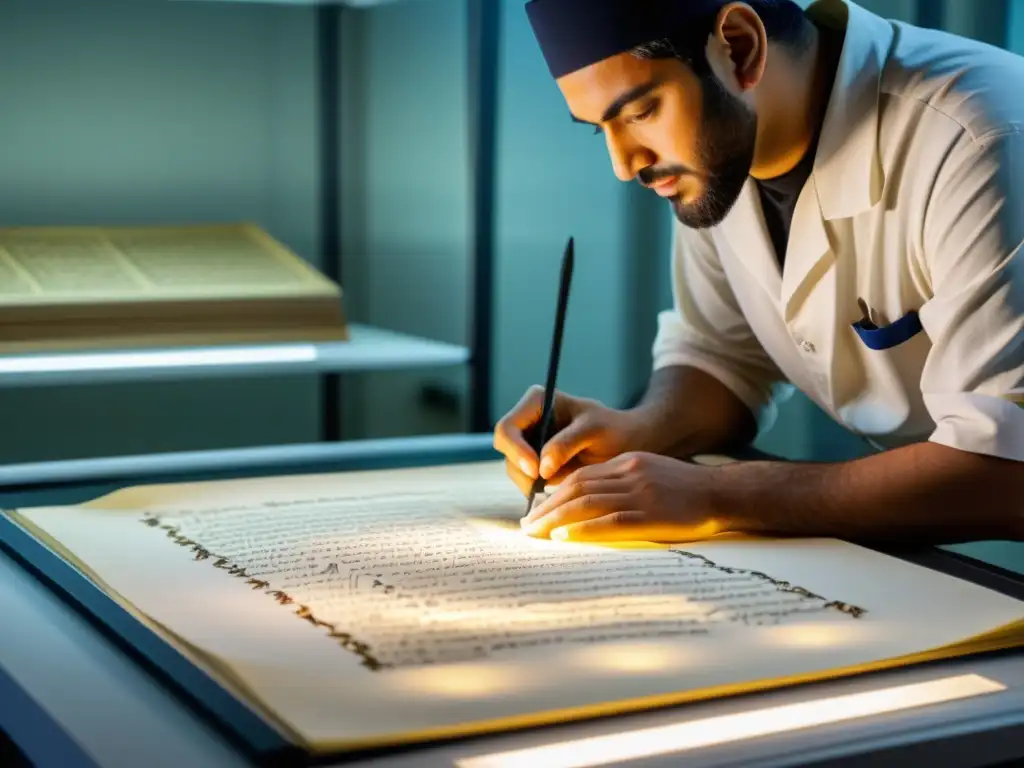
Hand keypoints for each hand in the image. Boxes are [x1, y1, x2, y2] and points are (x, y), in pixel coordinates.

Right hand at [493, 386, 643, 494]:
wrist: (626, 444)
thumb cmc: (613, 429)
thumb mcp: (594, 430)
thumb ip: (566, 444)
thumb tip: (540, 468)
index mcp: (536, 402)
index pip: (508, 428)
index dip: (516, 450)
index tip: (536, 470)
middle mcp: (527, 421)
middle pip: (506, 450)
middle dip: (523, 470)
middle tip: (547, 485)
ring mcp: (529, 443)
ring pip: (514, 469)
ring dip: (531, 484)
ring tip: (560, 487)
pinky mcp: (536, 464)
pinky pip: (526, 481)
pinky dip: (538, 490)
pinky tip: (559, 491)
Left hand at [520, 451, 730, 542]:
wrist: (724, 493)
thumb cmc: (688, 489)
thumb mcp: (651, 473)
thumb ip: (622, 481)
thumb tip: (589, 500)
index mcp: (627, 463)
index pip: (580, 476)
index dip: (553, 493)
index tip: (536, 509)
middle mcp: (629, 475)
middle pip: (576, 489)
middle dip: (546, 507)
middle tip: (526, 526)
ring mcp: (640, 495)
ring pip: (586, 504)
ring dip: (555, 519)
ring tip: (535, 534)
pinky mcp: (651, 516)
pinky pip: (608, 523)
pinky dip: (582, 529)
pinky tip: (562, 537)